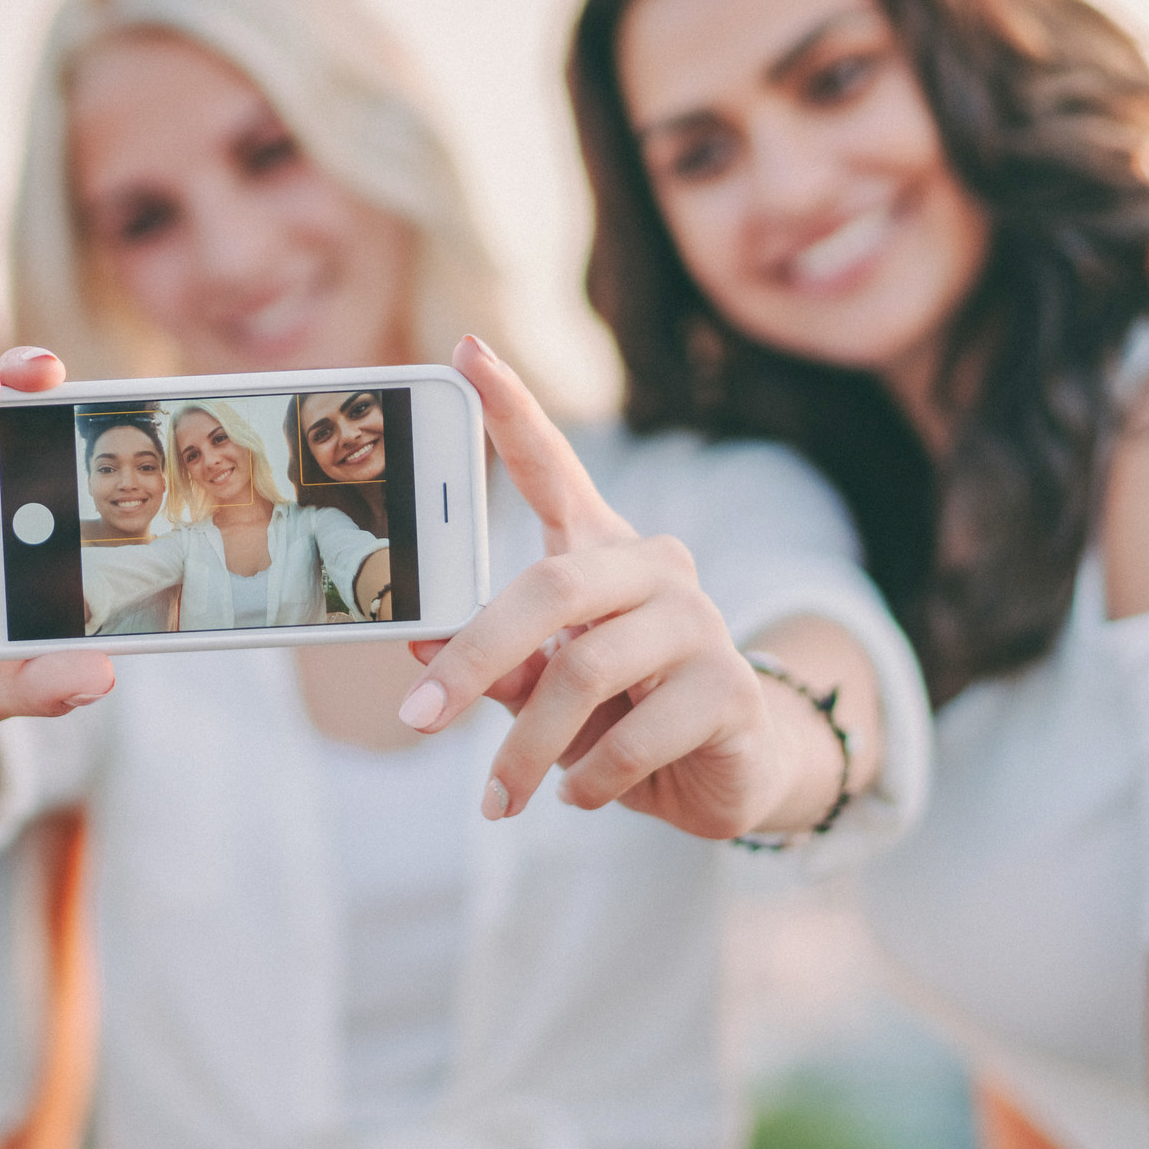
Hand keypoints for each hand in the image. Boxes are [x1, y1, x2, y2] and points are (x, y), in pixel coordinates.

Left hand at [401, 335, 823, 838]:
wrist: (728, 775)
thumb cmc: (620, 716)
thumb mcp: (543, 688)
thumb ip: (492, 660)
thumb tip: (418, 635)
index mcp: (600, 551)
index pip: (553, 465)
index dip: (510, 408)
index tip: (464, 351)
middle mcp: (654, 568)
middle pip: (550, 587)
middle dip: (473, 657)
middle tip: (416, 718)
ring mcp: (700, 623)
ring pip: (587, 672)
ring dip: (529, 748)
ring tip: (502, 796)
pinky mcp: (732, 689)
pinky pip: (636, 734)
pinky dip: (590, 777)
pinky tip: (578, 795)